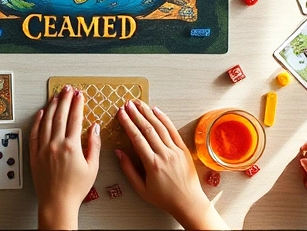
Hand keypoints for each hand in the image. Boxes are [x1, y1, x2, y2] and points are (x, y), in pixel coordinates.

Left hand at [30, 85, 100, 228]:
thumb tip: (94, 127)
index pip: (75, 119)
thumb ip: (94, 145)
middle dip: (65, 99)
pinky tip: (41, 113)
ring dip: (51, 106)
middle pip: (60, 116)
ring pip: (46, 121)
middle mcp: (56, 145)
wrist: (57, 203)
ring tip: (56, 96)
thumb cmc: (76, 189)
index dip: (78, 104)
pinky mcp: (34, 155)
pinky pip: (35, 133)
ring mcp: (43, 149)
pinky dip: (37, 121)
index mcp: (71, 147)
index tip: (80, 95)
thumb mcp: (92, 167)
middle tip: (68, 89)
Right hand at [116, 101, 225, 228]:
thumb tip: (118, 152)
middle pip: (147, 129)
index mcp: (152, 164)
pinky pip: (173, 131)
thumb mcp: (141, 188)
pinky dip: (164, 119)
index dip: (128, 124)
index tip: (120, 114)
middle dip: (136, 114)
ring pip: (160, 127)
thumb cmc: (164, 198)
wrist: (188, 202)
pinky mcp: (184, 149)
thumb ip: (128, 169)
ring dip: (148, 113)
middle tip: (127, 104)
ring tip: (139, 104)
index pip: (137, 138)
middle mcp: (164, 154)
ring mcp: (175, 150)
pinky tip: (156, 111)